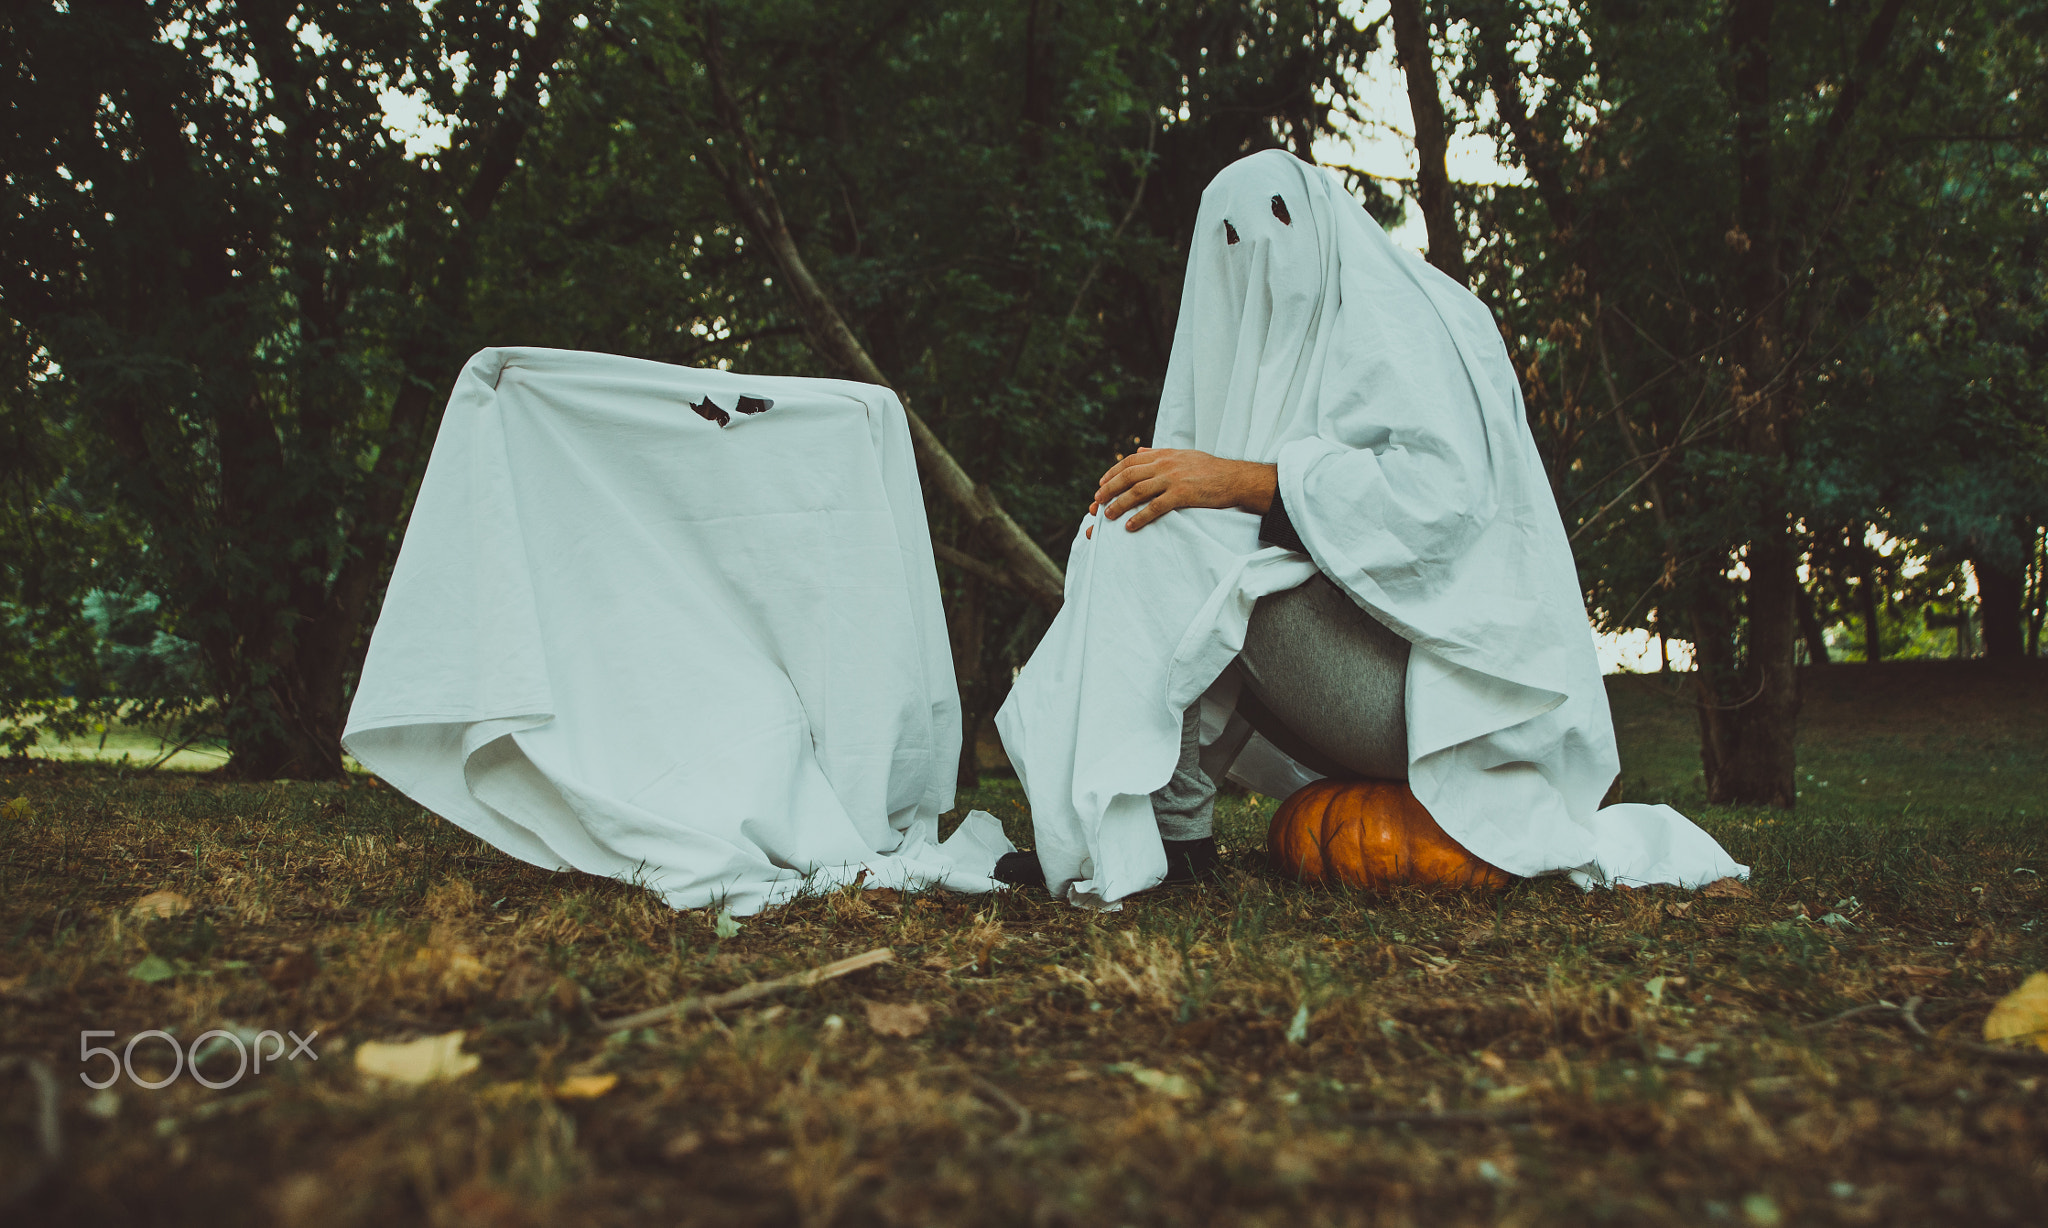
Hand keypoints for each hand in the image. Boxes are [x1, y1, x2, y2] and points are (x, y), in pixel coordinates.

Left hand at [1086, 447, 1276, 534]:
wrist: (1234, 478)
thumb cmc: (1209, 468)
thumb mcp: (1183, 454)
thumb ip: (1159, 453)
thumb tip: (1140, 450)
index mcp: (1164, 454)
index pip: (1130, 461)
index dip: (1112, 473)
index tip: (1101, 485)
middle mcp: (1165, 464)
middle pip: (1128, 476)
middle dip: (1109, 490)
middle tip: (1097, 503)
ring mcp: (1173, 479)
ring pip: (1137, 491)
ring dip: (1120, 504)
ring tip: (1107, 516)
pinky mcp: (1182, 495)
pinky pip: (1156, 507)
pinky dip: (1140, 517)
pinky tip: (1130, 526)